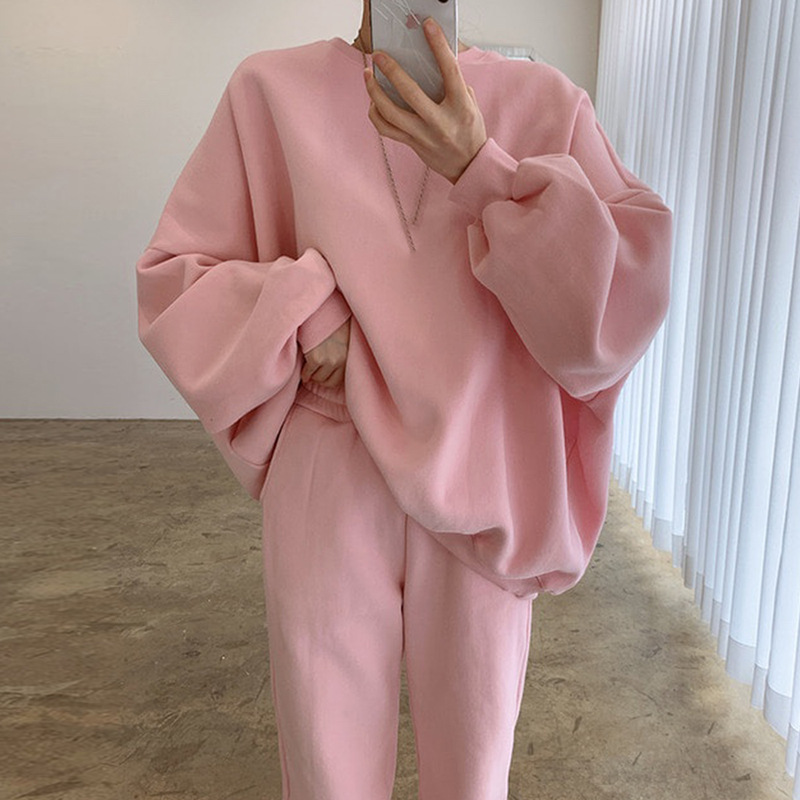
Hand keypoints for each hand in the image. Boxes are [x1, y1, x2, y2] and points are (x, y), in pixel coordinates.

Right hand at [301, 317, 349, 388]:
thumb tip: (331, 371)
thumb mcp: (343, 339)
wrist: (323, 310)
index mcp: (349, 356)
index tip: (322, 377)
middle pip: (327, 381)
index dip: (328, 379)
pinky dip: (304, 373)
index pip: (338, 380)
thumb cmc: (332, 322)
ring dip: (312, 375)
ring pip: (317, 378)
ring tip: (309, 368)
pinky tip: (304, 369)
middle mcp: (341, 360)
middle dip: (319, 378)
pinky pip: (308, 373)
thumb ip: (340, 354)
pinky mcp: (316, 358)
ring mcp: (329, 360)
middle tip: (313, 373)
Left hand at [363, 17, 487, 183]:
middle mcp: (440, 122)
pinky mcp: (413, 144)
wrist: (469, 166)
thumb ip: (455, 85)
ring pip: (390, 113)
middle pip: (410, 92)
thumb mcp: (470, 105)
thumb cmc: (470, 132)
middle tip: (378, 55)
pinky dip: (375, 114)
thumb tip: (434, 63)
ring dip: (374, 92)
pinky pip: (386, 129)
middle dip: (391, 70)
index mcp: (460, 106)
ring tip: (368, 75)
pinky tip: (373, 102)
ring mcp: (424, 135)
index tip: (428, 27)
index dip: (438, 46)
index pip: (449, 70)